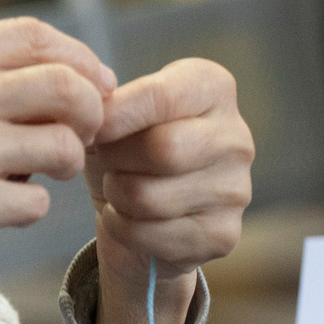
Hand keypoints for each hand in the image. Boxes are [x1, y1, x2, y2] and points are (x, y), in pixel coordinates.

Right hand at [0, 17, 113, 323]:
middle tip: (76, 136)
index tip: (94, 83)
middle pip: (68, 88)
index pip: (36, 36)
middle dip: (89, 115)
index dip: (81, 59)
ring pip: (64, 149)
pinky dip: (24, 209)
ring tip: (26, 174)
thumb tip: (60, 72)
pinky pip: (35, 204)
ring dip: (60, 167)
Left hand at [86, 58, 250, 323]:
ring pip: (146, 197)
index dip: (113, 115)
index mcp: (212, 88)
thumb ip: (104, 106)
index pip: (160, 96)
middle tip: (101, 160)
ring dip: (113, 194)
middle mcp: (236, 138)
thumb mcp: (114, 113)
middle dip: (112, 158)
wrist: (141, 205)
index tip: (88, 128)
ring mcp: (235, 190)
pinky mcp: (222, 235)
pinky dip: (118, 227)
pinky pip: (147, 234)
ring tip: (116, 185)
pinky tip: (126, 216)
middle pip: (161, 150)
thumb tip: (93, 116)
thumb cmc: (126, 143)